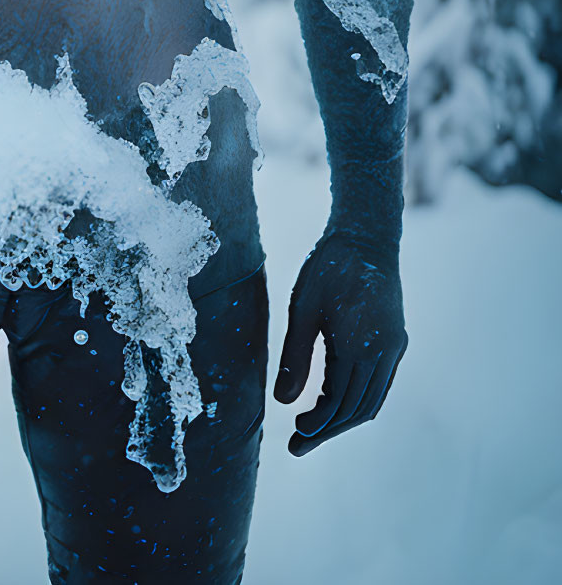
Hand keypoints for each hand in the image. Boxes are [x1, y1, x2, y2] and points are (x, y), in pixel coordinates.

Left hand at [273, 229, 406, 455]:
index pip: (340, 405)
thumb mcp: (303, 306)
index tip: (294, 437)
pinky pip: (379, 383)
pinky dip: (356, 397)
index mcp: (363, 347)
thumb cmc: (330, 265)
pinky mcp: (395, 340)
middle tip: (296, 445)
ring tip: (310, 425)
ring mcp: (394, 347)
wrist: (367, 233)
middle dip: (328, 430)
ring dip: (342, 417)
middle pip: (358, 409)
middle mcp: (386, 353)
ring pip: (372, 400)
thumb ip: (296, 355)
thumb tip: (283, 403)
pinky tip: (330, 397)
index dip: (317, 426)